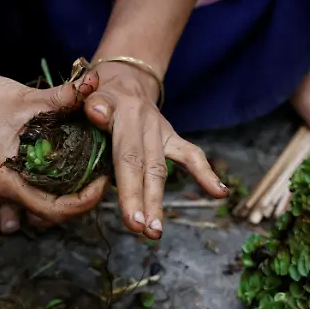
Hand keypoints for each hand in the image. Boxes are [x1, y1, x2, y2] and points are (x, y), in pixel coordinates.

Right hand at [0, 70, 108, 222]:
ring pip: (51, 202)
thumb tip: (93, 84)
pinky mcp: (16, 174)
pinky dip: (64, 180)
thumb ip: (61, 97)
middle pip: (55, 211)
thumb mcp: (26, 99)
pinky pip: (44, 188)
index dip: (83, 202)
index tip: (102, 181)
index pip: (52, 210)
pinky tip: (81, 161)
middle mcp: (9, 190)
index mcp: (6, 182)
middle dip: (84, 198)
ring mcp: (12, 184)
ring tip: (97, 169)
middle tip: (105, 174)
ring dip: (76, 191)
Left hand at [83, 61, 228, 239]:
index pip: (127, 155)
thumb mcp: (90, 89)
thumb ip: (92, 100)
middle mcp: (145, 122)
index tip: (131, 219)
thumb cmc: (98, 90)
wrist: (124, 75)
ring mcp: (161, 130)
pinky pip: (191, 154)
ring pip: (161, 169)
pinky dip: (206, 173)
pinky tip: (220, 192)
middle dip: (144, 201)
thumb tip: (97, 111)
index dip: (129, 189)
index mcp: (123, 112)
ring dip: (157, 201)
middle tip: (142, 231)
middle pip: (147, 167)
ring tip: (155, 233)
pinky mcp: (171, 136)